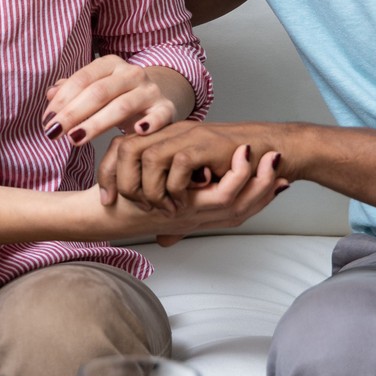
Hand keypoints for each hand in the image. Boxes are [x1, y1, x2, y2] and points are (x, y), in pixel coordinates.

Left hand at [43, 56, 193, 148]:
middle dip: (72, 113)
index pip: (82, 79)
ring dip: (96, 124)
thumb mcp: (96, 89)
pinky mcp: (166, 108)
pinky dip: (151, 123)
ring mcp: (150, 90)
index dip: (62, 100)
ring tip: (75, 139)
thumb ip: (73, 91)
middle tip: (54, 133)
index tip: (46, 122)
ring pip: (121, 106)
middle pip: (98, 92)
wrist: (157, 98)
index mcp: (111, 63)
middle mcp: (132, 73)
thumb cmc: (118, 96)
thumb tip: (50, 94)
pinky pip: (159, 115)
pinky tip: (137, 132)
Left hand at [91, 144, 286, 245]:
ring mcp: (186, 138)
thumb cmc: (236, 169)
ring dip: (148, 187)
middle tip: (122, 201)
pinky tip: (179, 203)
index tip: (105, 199)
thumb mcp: (200, 196)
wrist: (270, 145)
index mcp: (164, 142)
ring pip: (146, 158)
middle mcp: (170, 135)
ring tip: (158, 206)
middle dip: (113, 176)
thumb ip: (179, 214)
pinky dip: (175, 187)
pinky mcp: (205, 145)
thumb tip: (163, 240)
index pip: (117, 148)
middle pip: (122, 148)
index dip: (106, 172)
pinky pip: (179, 164)